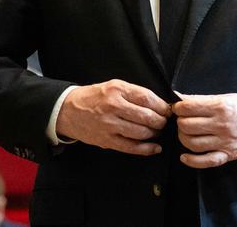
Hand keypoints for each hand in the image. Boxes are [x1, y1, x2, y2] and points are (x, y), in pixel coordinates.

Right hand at [56, 79, 170, 154]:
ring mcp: (109, 125)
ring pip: (141, 132)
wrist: (68, 110)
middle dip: (160, 121)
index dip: (162, 106)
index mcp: (117, 90)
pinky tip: (154, 148)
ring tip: (157, 131)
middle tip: (164, 122)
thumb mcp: (114, 86)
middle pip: (146, 116)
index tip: (168, 110)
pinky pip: (130, 147)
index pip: (147, 98)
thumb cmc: (94, 97)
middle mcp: (113, 107)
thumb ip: (134, 93)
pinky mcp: (106, 140)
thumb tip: (159, 103)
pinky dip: (146, 149)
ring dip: (154, 133)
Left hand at [172, 92, 236, 168]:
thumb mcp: (228, 97)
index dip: (178, 107)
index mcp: (221, 107)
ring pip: (192, 143)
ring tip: (186, 132)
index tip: (178, 107)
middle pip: (187, 126)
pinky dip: (192, 161)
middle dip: (180, 122)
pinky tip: (184, 157)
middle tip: (183, 119)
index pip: (189, 107)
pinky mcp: (228, 155)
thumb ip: (204, 100)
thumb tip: (182, 98)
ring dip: (183, 138)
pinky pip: (206, 161)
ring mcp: (225, 142)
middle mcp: (222, 125)